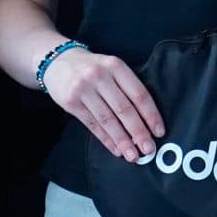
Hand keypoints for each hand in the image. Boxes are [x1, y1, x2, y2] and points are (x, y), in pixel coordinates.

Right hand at [43, 47, 162, 161]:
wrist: (57, 61)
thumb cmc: (92, 68)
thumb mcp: (111, 68)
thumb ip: (126, 87)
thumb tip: (145, 121)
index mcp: (115, 66)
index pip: (138, 94)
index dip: (150, 115)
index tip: (159, 132)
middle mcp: (99, 76)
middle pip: (124, 109)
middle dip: (138, 132)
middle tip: (149, 149)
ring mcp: (83, 89)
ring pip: (108, 120)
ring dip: (122, 140)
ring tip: (133, 155)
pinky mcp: (71, 102)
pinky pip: (92, 124)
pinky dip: (106, 139)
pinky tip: (115, 149)